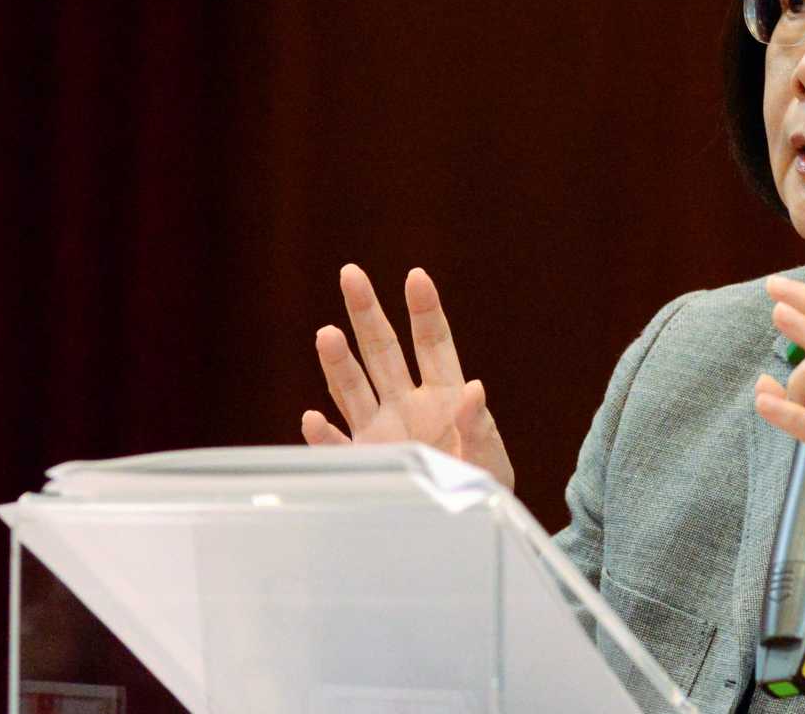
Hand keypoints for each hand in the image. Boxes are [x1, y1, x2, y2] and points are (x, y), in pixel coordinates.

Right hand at [301, 264, 514, 489]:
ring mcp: (382, 432)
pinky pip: (338, 447)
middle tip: (351, 274)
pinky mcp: (365, 464)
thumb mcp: (491, 462)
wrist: (462, 530)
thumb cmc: (483, 487)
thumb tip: (475, 389)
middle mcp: (407, 405)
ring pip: (354, 389)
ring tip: (327, 333)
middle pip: (382, 351)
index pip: (433, 344)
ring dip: (339, 363)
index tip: (416, 277)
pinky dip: (324, 435)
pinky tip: (312, 418)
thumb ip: (480, 428)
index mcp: (445, 394)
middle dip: (367, 313)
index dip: (424, 311)